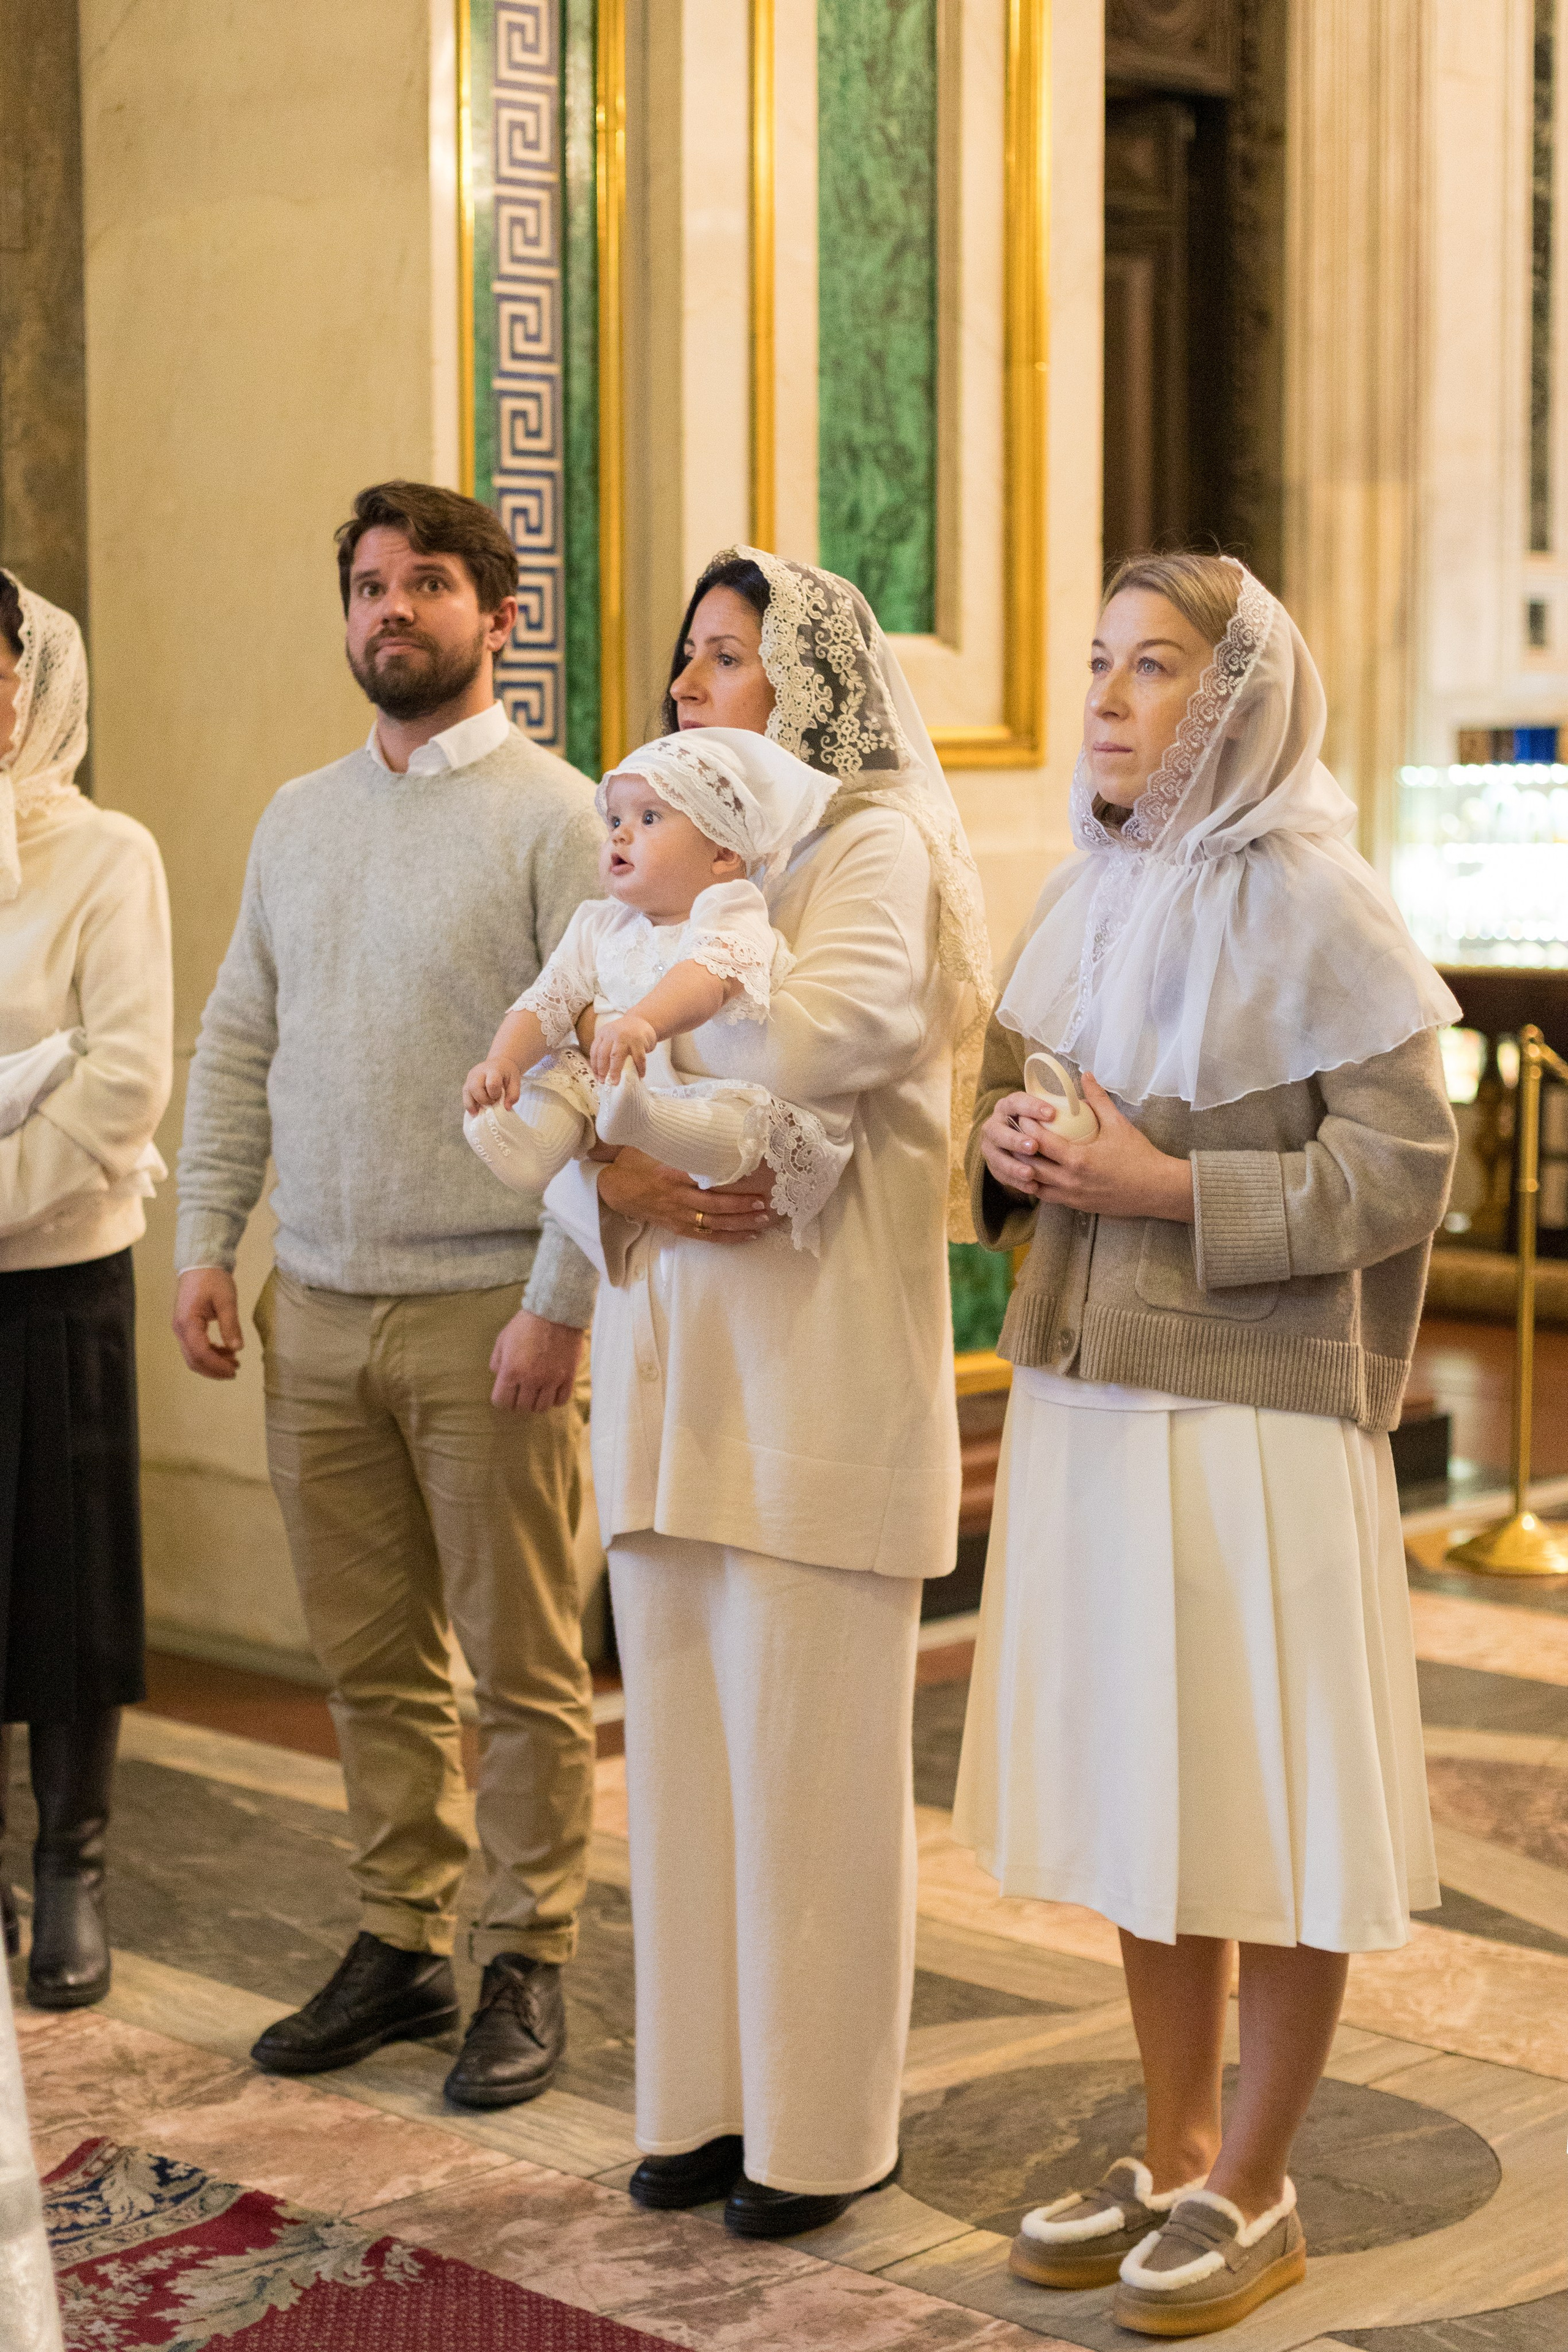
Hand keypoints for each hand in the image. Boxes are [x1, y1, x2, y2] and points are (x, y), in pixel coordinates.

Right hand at [173, 1268, 244, 1378]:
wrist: (200, 1263)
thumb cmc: (213, 1279)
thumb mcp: (226, 1300)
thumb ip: (230, 1325)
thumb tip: (237, 1348)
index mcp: (188, 1323)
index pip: (201, 1353)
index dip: (217, 1366)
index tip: (234, 1370)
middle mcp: (180, 1329)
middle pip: (193, 1360)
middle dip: (214, 1370)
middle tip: (235, 1371)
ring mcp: (180, 1328)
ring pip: (193, 1356)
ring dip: (212, 1363)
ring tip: (233, 1362)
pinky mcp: (185, 1326)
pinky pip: (194, 1347)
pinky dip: (209, 1354)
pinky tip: (225, 1351)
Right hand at [465, 1056, 521, 1113]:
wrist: (499, 1063)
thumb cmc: (507, 1073)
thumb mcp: (515, 1081)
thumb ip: (513, 1095)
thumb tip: (506, 1108)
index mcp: (493, 1070)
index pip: (491, 1084)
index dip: (495, 1094)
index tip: (500, 1097)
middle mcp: (478, 1072)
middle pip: (475, 1089)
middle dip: (484, 1100)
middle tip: (492, 1101)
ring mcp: (470, 1078)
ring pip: (467, 1094)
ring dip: (475, 1105)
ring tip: (482, 1110)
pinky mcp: (466, 1084)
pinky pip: (465, 1097)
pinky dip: (470, 1106)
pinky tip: (477, 1110)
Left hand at [490, 1307, 583, 1410]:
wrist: (555, 1311)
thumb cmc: (526, 1324)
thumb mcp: (502, 1339)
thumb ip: (497, 1362)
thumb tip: (499, 1376)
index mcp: (511, 1371)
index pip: (502, 1402)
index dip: (502, 1399)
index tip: (506, 1393)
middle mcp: (531, 1379)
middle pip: (522, 1407)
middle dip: (519, 1401)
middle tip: (522, 1390)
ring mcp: (551, 1380)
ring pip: (541, 1407)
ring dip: (537, 1401)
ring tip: (537, 1391)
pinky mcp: (568, 1377)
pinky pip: (561, 1401)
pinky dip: (554, 1399)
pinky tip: (551, 1389)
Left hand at [590, 1015, 658, 1083]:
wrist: (643, 1020)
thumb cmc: (626, 1033)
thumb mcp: (612, 1037)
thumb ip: (606, 1049)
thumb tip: (602, 1073)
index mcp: (603, 1033)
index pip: (595, 1051)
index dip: (595, 1066)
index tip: (597, 1077)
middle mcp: (612, 1033)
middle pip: (603, 1054)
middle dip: (602, 1070)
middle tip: (604, 1082)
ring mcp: (626, 1036)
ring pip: (617, 1056)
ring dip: (615, 1071)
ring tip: (616, 1082)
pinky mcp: (639, 1040)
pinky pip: (638, 1058)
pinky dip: (640, 1068)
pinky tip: (640, 1075)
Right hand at [596, 1146, 773, 1241]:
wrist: (613, 1188)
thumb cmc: (635, 1162)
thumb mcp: (651, 1145)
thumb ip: (675, 1140)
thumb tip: (704, 1125)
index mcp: (670, 1174)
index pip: (703, 1179)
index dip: (727, 1183)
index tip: (750, 1179)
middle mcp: (676, 1197)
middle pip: (713, 1205)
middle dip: (740, 1206)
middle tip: (763, 1202)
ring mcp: (677, 1215)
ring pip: (713, 1223)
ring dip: (740, 1223)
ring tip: (763, 1219)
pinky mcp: (677, 1227)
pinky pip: (706, 1235)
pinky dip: (728, 1237)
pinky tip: (748, 1235)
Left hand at [981, 1074, 1194, 1221]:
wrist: (1156, 1190)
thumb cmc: (1139, 1156)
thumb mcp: (1118, 1124)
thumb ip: (1098, 1099)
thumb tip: (1085, 1074)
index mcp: (1078, 1159)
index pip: (1039, 1141)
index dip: (1026, 1126)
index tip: (1022, 1114)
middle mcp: (1069, 1180)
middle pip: (1029, 1164)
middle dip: (1019, 1146)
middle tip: (1015, 1131)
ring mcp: (1071, 1196)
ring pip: (1034, 1182)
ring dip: (1024, 1167)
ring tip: (1020, 1150)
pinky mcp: (1075, 1206)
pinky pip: (1046, 1196)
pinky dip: (1036, 1183)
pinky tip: (1034, 1171)